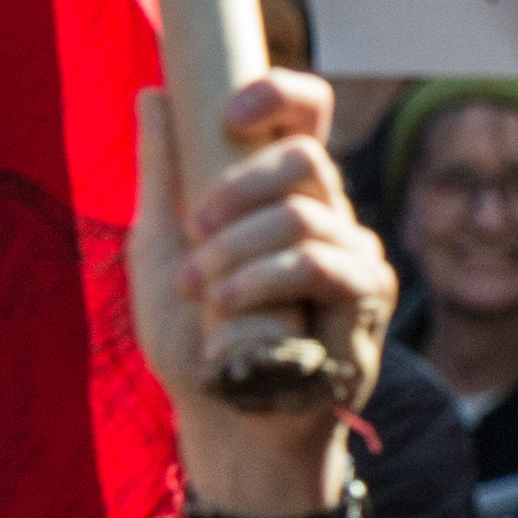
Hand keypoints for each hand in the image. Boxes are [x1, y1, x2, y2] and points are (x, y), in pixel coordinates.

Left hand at [136, 76, 389, 517]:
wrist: (222, 424)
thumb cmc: (194, 339)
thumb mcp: (160, 249)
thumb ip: (162, 174)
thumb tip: (153, 92)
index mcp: (283, 193)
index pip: (308, 116)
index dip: (280, 93)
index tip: (227, 113)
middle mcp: (328, 215)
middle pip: (307, 155)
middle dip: (239, 187)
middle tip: (194, 230)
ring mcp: (353, 256)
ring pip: (306, 214)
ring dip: (238, 247)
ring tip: (199, 288)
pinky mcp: (365, 301)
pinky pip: (320, 264)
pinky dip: (264, 277)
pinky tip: (228, 301)